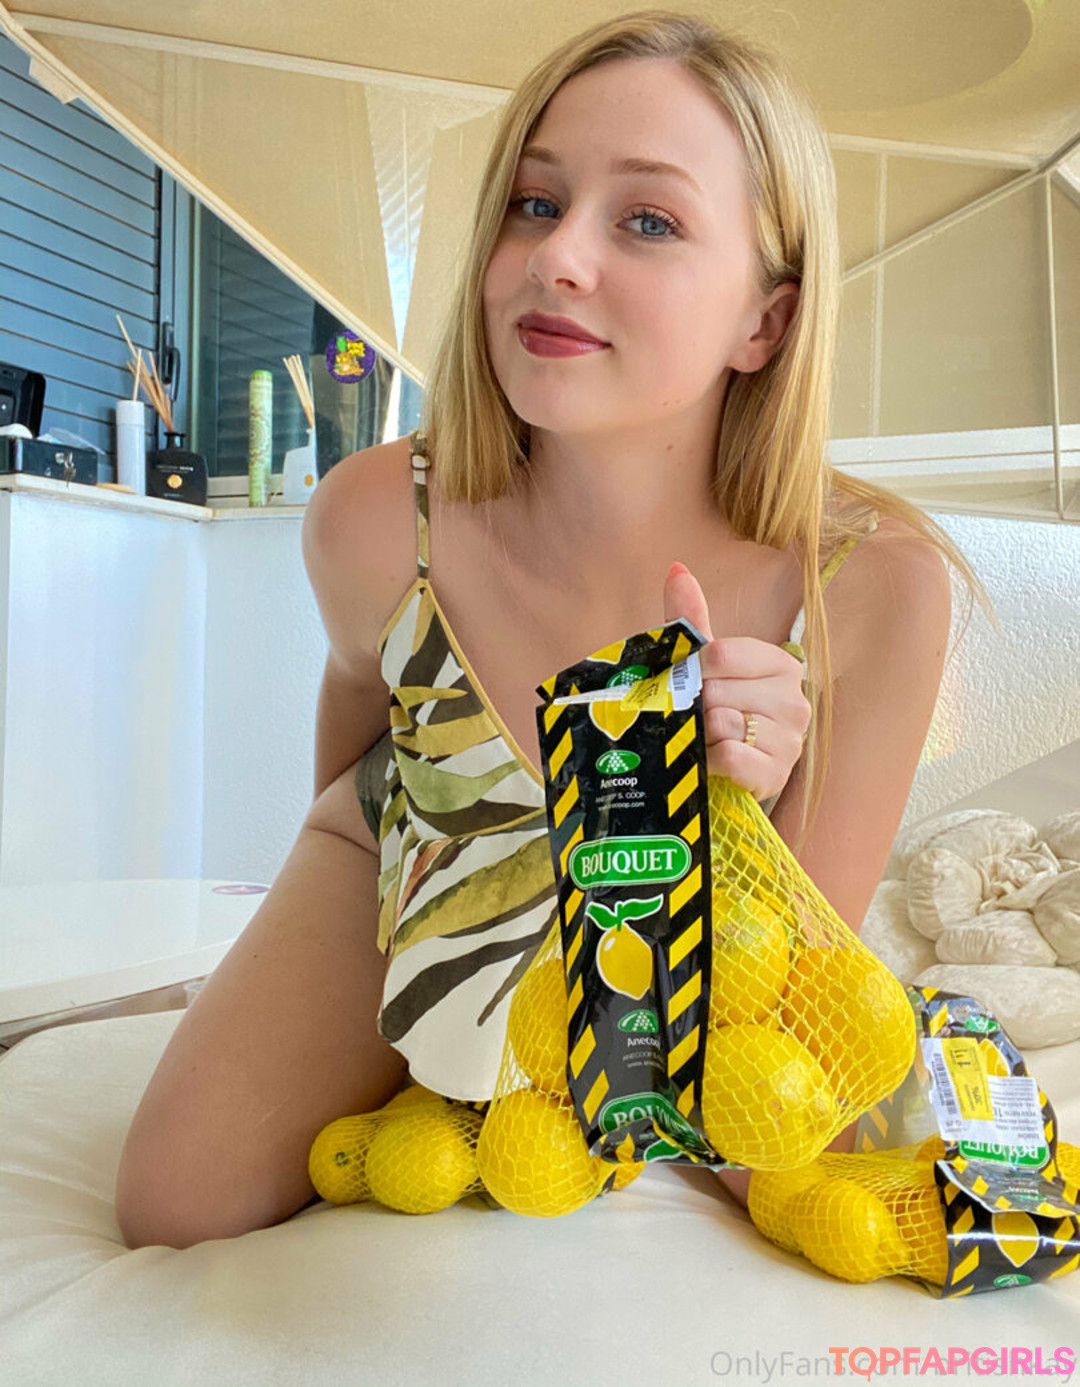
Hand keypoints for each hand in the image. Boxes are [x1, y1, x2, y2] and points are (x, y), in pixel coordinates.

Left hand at [663, 561, 810, 804]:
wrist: (723, 770)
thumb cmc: (715, 711)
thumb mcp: (703, 664)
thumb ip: (691, 618)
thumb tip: (676, 568)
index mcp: (781, 664)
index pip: (721, 655)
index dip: (693, 670)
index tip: (690, 682)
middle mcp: (795, 699)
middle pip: (717, 691)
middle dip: (695, 706)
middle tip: (696, 717)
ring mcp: (792, 739)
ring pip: (722, 723)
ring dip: (701, 734)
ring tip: (706, 739)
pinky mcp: (777, 774)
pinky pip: (730, 757)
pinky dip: (711, 761)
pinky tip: (714, 761)